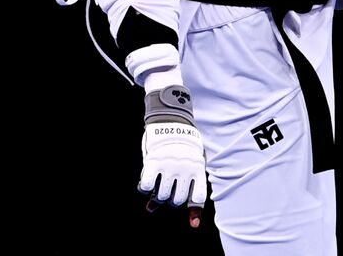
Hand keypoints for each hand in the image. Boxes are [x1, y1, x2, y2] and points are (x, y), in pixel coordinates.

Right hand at [138, 85, 206, 228]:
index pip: (199, 197)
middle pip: (177, 200)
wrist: (171, 119)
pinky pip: (146, 186)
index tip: (193, 223)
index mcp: (198, 167)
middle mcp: (185, 168)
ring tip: (158, 184)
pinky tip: (146, 181)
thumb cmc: (183, 146)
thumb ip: (186, 188)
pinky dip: (144, 187)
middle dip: (171, 200)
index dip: (194, 211)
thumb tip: (178, 218)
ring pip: (162, 196)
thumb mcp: (191, 163)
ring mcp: (169, 165)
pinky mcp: (153, 161)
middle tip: (168, 190)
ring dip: (158, 195)